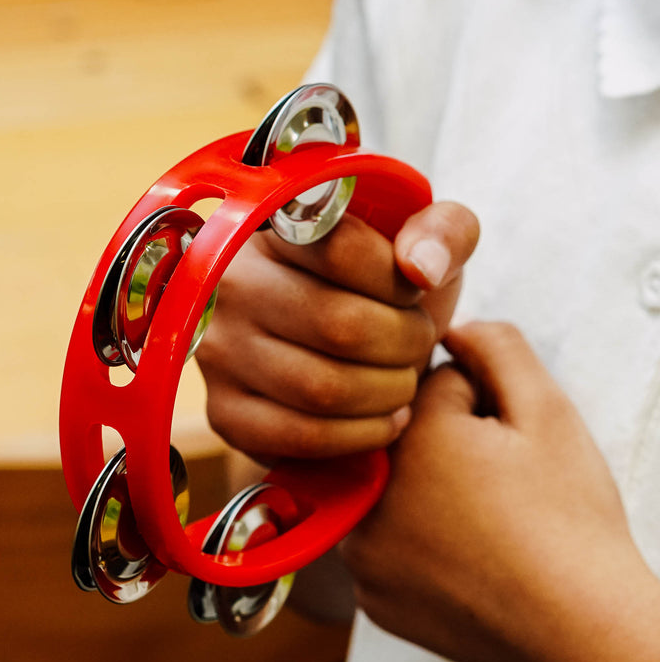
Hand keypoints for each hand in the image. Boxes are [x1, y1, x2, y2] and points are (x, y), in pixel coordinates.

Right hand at [195, 201, 478, 460]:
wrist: (340, 352)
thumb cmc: (381, 291)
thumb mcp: (420, 245)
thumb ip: (442, 231)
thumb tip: (421, 268)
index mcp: (272, 226)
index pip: (342, 249)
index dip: (398, 281)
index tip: (412, 294)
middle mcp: (230, 285)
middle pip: (338, 325)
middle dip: (404, 343)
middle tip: (417, 344)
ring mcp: (219, 352)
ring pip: (322, 388)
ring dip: (388, 392)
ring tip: (403, 381)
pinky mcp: (226, 413)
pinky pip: (304, 436)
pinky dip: (362, 434)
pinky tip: (384, 418)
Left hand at [341, 321, 659, 661]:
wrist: (581, 627)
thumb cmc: (567, 517)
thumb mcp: (546, 409)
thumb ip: (495, 346)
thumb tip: (450, 329)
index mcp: (404, 436)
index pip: (425, 384)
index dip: (476, 405)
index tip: (502, 439)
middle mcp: (365, 492)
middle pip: (399, 435)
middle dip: (441, 443)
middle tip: (494, 481)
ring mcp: (361, 553)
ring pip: (387, 488)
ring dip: (421, 492)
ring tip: (480, 521)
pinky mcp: (371, 595)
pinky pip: (383, 545)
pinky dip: (414, 545)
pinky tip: (461, 558)